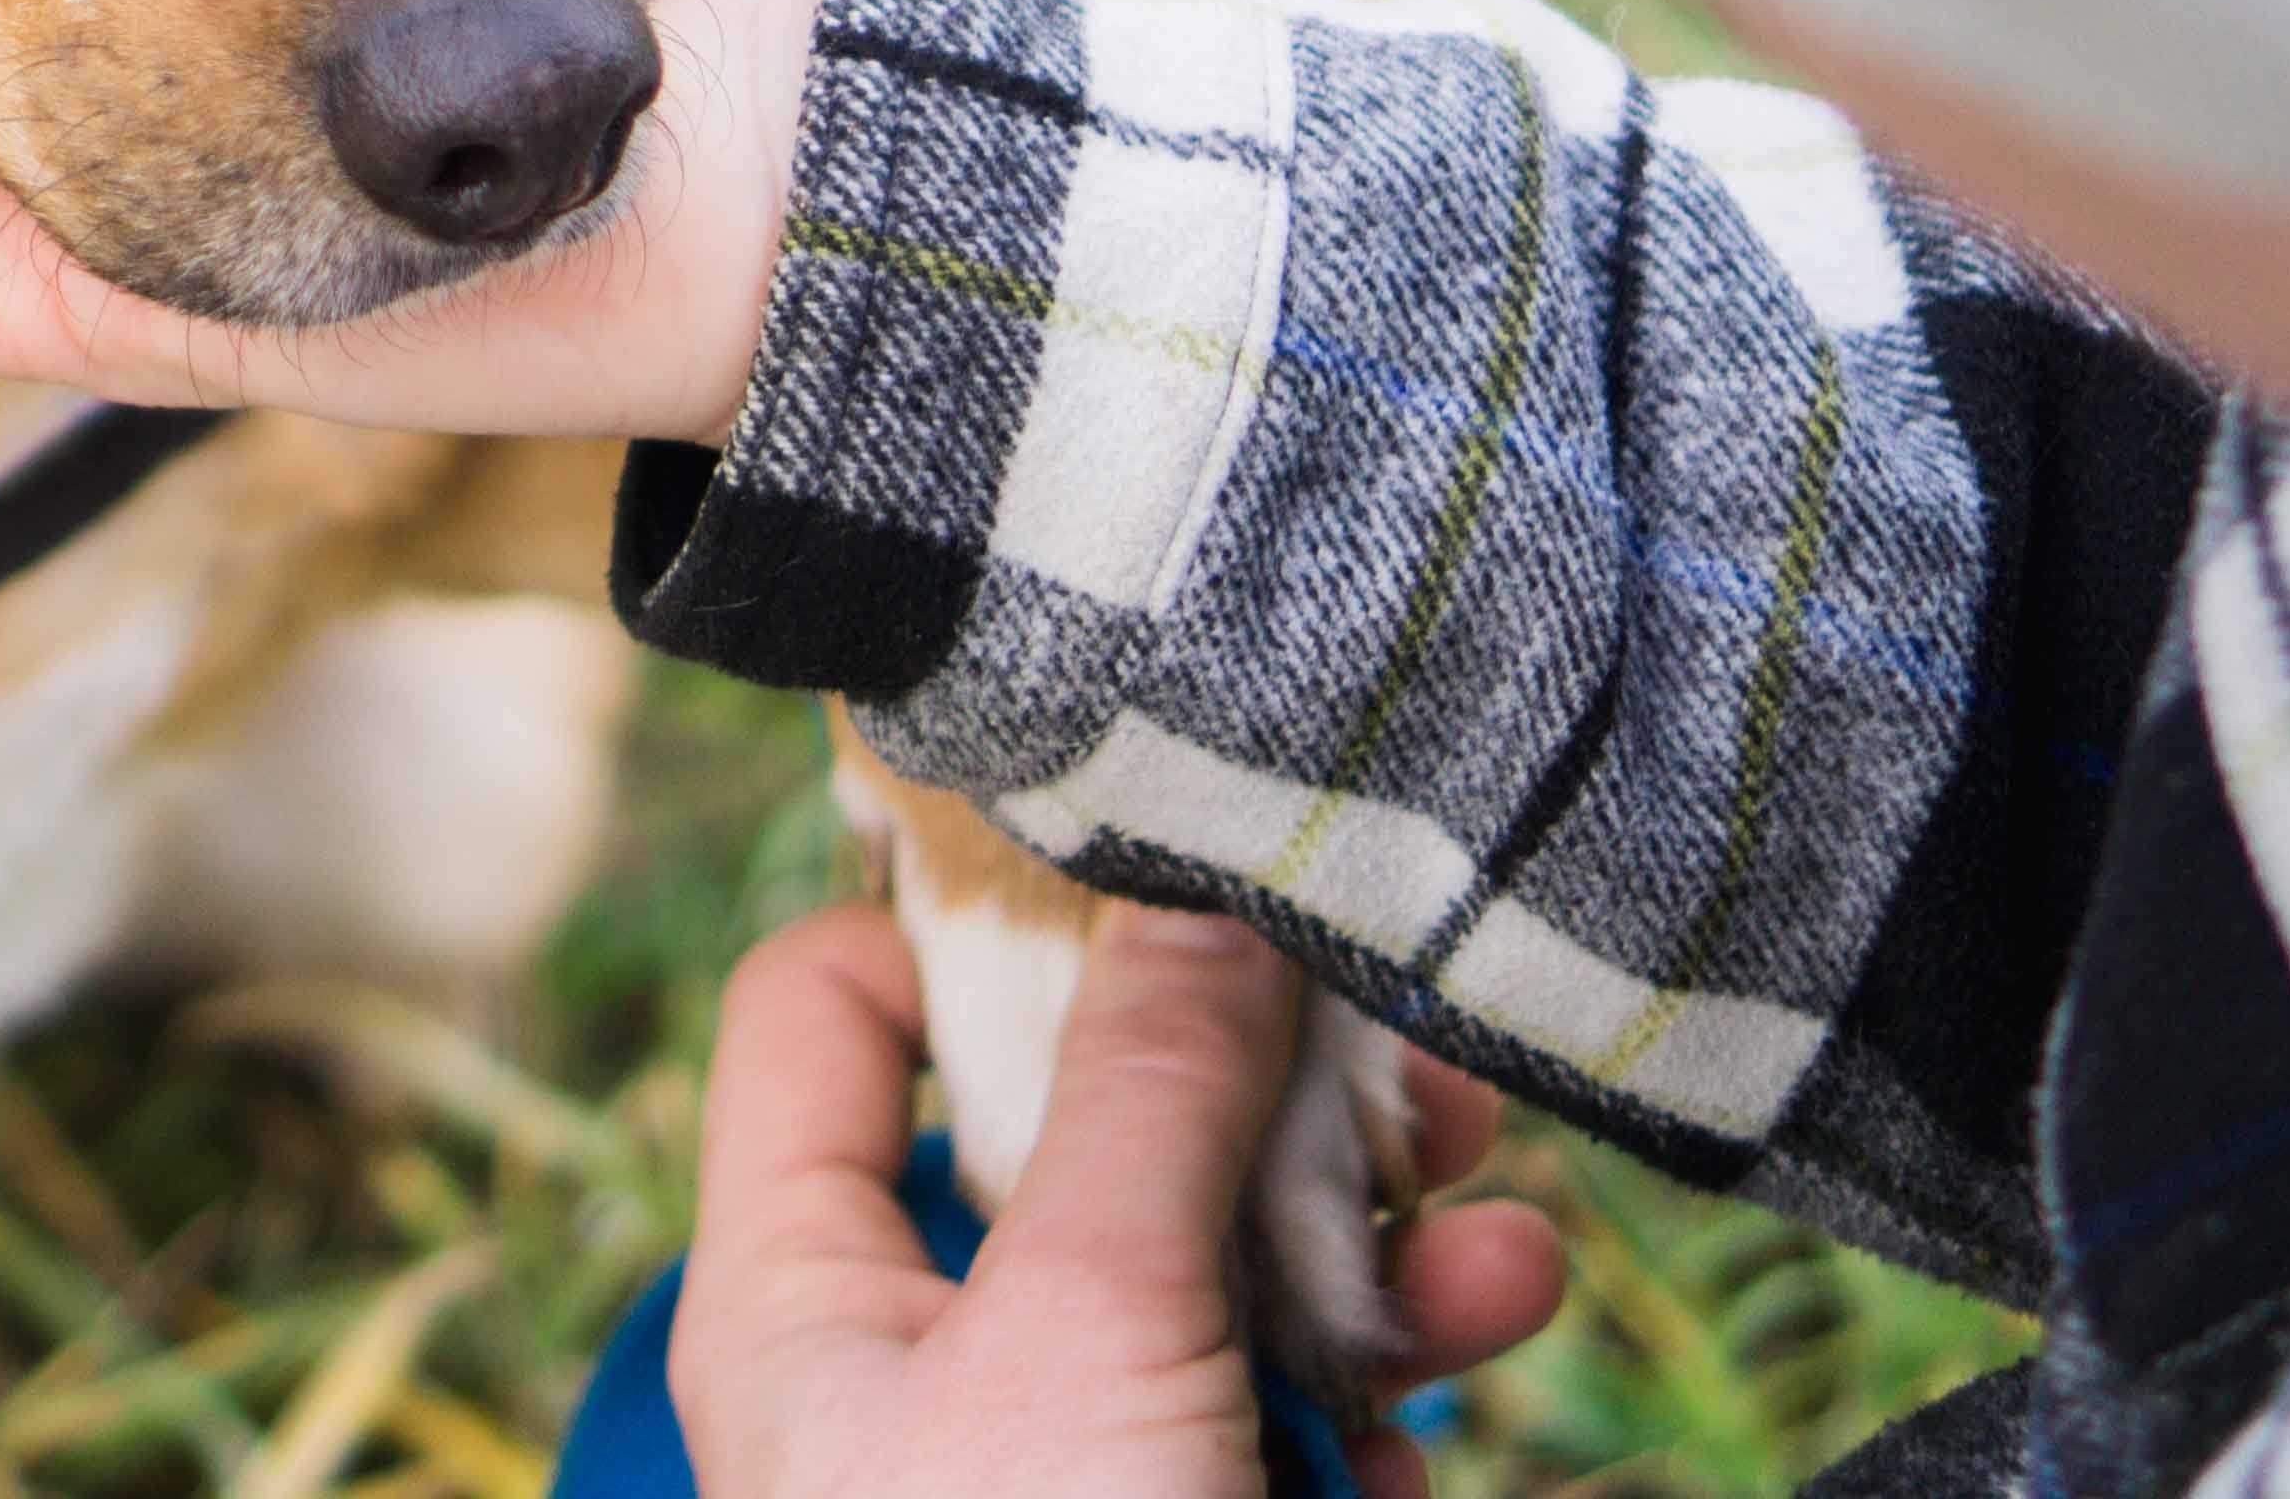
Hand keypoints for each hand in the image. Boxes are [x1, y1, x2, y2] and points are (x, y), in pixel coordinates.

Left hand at [674, 905, 1566, 1498]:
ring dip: (1371, 1225)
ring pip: (1220, 1254)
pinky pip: (1303, 1393)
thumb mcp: (1083, 1336)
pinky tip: (1484, 1340)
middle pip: (1068, 1118)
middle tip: (1401, 1044)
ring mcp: (1075, 1451)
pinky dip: (1400, 1359)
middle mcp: (925, 1355)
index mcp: (802, 1289)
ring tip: (1486, 1238)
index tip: (1138, 850)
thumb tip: (1181, 891)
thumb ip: (1142, 1104)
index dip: (962, 916)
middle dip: (1252, 1079)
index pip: (825, 1014)